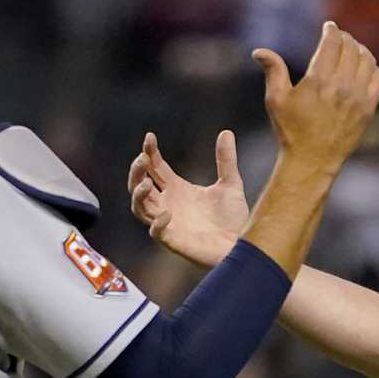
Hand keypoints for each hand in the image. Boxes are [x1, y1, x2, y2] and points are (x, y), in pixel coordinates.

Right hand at [130, 129, 248, 269]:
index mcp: (177, 189)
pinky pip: (156, 232)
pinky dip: (158, 223)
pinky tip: (168, 214)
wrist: (241, 246)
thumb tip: (226, 132)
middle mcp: (168, 203)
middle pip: (139, 185)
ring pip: (139, 207)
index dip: (149, 152)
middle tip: (142, 159)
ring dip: (139, 194)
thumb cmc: (232, 219)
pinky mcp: (172, 240)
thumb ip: (226, 160)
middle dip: (136, 171)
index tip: (149, 137)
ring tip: (147, 183)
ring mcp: (167, 222)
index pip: (155, 167)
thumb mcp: (231, 184)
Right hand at [252, 21, 378, 175]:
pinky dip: (372, 68)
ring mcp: (358, 98)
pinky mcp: (368, 110)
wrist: (312, 160)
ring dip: (360, 50)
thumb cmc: (290, 130)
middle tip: (338, 37)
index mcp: (319, 81)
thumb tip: (259, 51)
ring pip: (367, 61)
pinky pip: (377, 79)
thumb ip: (273, 70)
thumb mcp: (276, 99)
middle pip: (351, 48)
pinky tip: (364, 66)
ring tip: (352, 48)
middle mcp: (342, 87)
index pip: (332, 43)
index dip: (331, 30)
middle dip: (345, 38)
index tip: (329, 26)